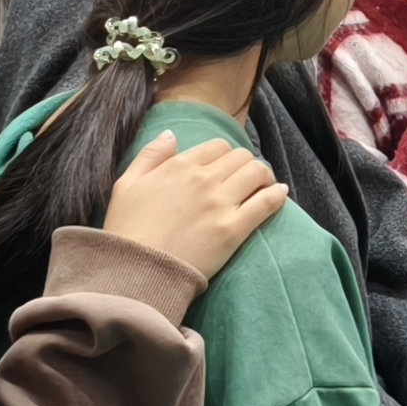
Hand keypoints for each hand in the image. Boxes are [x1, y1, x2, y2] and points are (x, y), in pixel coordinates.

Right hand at [100, 129, 285, 282]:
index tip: (227, 168)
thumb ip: (150, 155)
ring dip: (264, 176)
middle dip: (246, 164)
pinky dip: (277, 195)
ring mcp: (220, 204)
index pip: (217, 147)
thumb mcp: (126, 184)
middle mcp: (203, 179)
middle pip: (241, 157)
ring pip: (257, 173)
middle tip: (247, 178)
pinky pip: (265, 203)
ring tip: (264, 185)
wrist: (136, 270)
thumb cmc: (126, 231)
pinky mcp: (233, 230)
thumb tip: (171, 135)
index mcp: (179, 166)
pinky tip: (280, 194)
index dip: (225, 156)